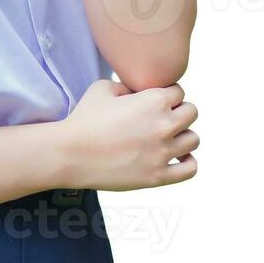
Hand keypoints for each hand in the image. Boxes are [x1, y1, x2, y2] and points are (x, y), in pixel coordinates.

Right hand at [58, 79, 198, 190]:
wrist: (70, 154)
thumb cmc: (84, 119)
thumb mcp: (104, 88)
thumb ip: (129, 86)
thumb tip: (139, 92)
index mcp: (154, 100)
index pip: (179, 92)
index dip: (166, 96)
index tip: (154, 104)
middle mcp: (164, 125)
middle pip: (192, 112)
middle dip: (178, 113)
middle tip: (161, 120)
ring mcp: (162, 152)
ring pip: (193, 139)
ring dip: (182, 137)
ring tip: (167, 139)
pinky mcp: (157, 176)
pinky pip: (190, 168)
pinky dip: (187, 162)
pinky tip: (175, 158)